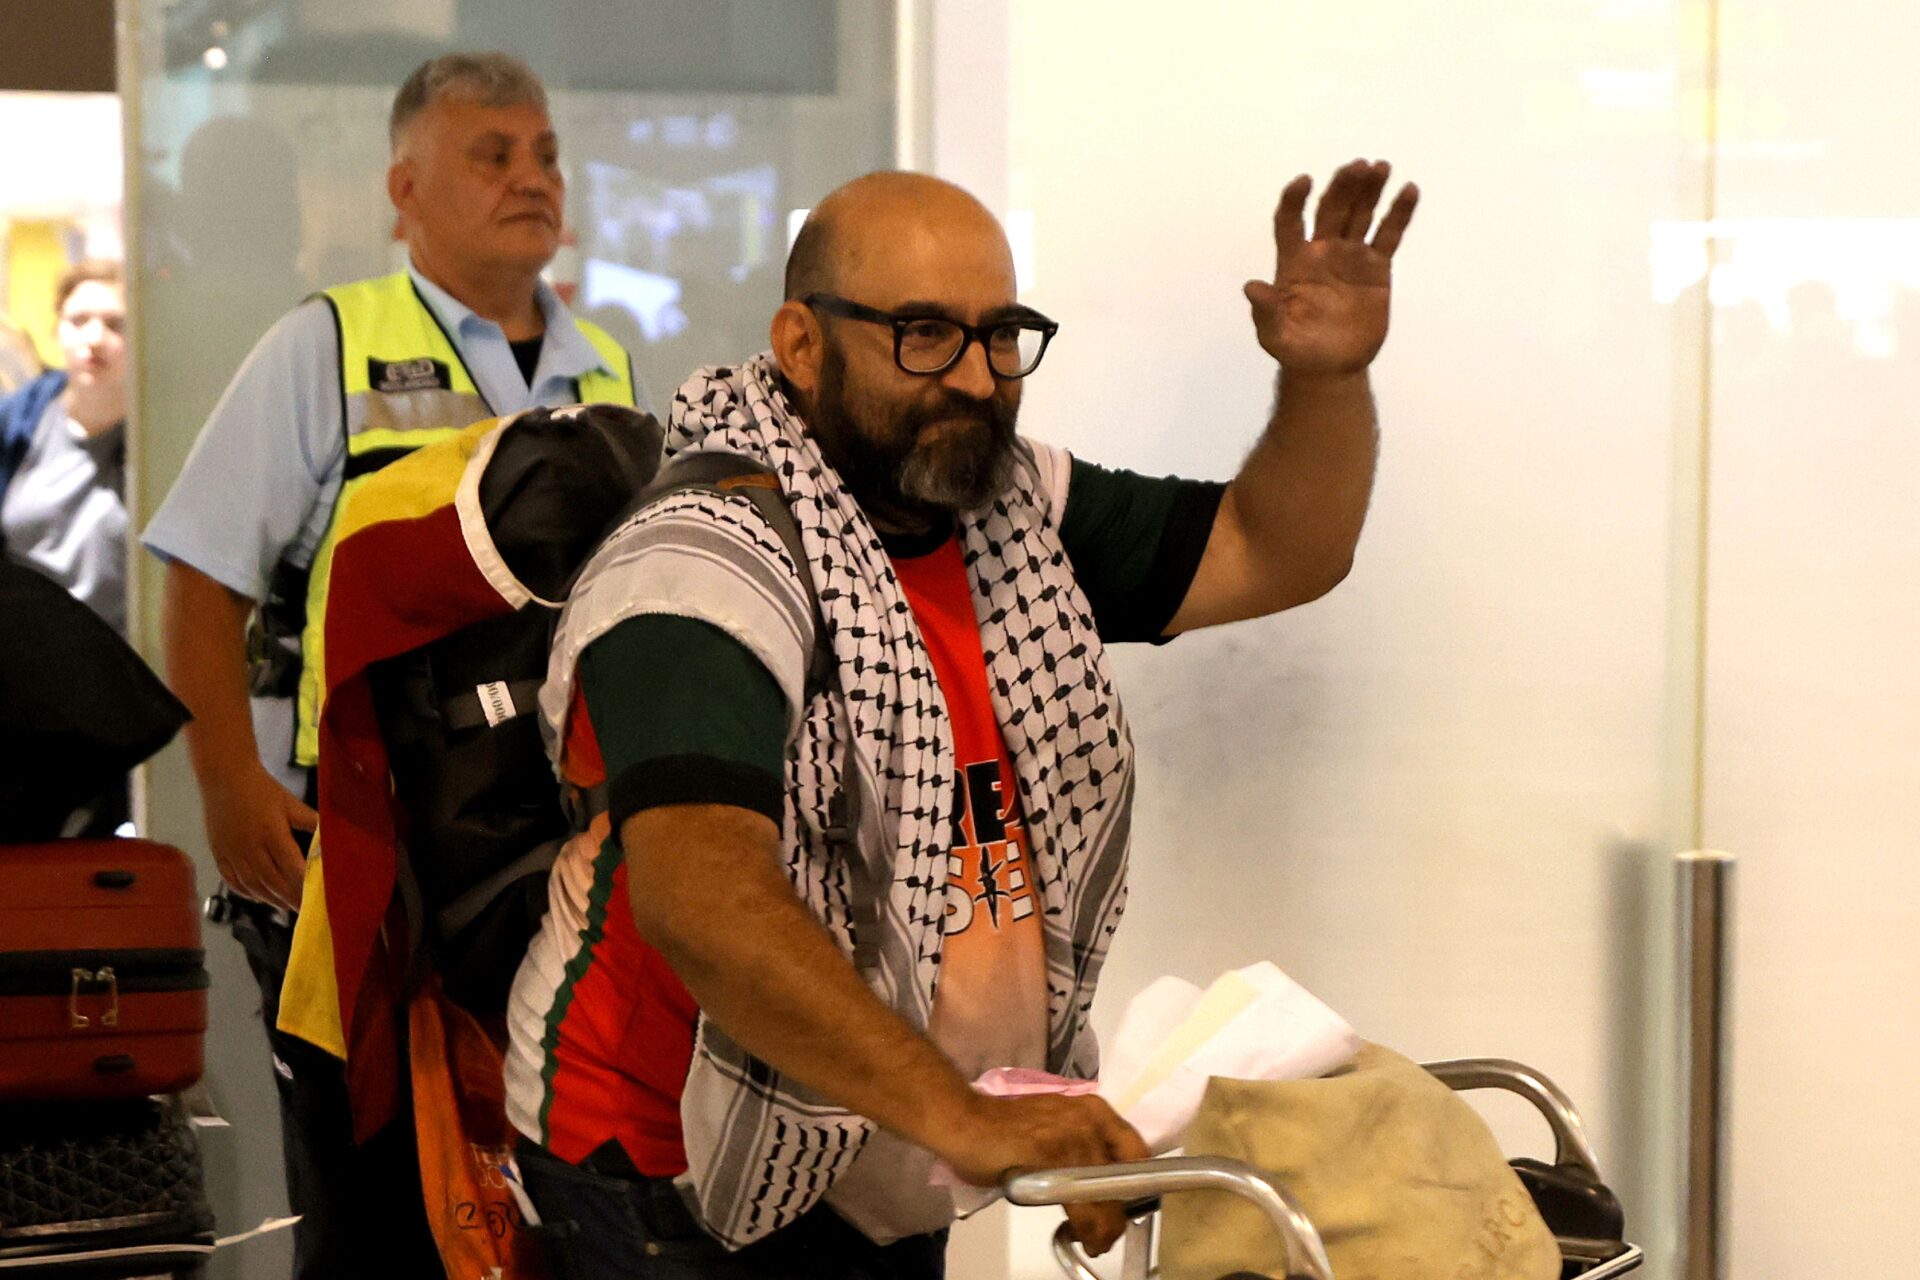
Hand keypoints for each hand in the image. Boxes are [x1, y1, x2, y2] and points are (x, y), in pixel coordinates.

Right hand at [202, 763, 314, 912]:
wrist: (225, 777)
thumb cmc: (262, 789)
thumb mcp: (290, 803)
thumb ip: (310, 822)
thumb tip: (329, 838)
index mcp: (271, 833)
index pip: (290, 866)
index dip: (302, 884)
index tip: (314, 897)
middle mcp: (250, 847)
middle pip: (272, 880)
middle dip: (289, 898)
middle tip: (303, 911)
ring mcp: (232, 852)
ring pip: (252, 884)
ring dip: (270, 899)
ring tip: (285, 908)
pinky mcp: (218, 854)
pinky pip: (231, 880)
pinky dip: (246, 892)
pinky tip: (258, 898)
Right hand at [935, 1092, 1151, 1256]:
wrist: (964, 1121)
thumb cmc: (1004, 1127)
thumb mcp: (1056, 1126)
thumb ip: (1083, 1146)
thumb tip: (1103, 1180)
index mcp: (1094, 1109)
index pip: (1137, 1152)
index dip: (1137, 1186)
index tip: (1126, 1207)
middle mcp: (1090, 1119)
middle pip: (1124, 1178)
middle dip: (1120, 1214)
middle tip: (1109, 1233)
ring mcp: (1072, 1138)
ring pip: (1105, 1196)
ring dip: (1105, 1228)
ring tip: (1097, 1242)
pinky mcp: (1051, 1159)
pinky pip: (1081, 1204)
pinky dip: (1087, 1228)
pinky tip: (1081, 1237)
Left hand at [1244, 158, 1418, 375]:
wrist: (1331, 368)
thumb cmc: (1296, 349)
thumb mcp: (1274, 334)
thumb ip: (1265, 310)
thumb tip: (1251, 287)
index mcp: (1293, 260)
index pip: (1289, 221)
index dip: (1293, 201)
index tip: (1303, 182)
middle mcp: (1322, 250)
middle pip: (1331, 209)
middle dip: (1342, 187)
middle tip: (1357, 166)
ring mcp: (1350, 255)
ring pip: (1361, 214)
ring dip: (1370, 190)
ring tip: (1381, 167)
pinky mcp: (1377, 267)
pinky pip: (1389, 235)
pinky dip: (1399, 214)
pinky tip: (1409, 190)